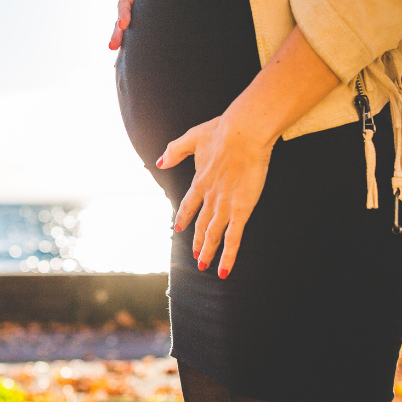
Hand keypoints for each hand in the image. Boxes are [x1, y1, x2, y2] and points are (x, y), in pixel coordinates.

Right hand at [110, 0, 172, 50]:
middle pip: (123, 2)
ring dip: (116, 34)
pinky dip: (122, 49)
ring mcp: (129, 7)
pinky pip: (126, 36)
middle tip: (124, 24)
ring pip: (120, 21)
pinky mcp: (133, 22)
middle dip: (123, 14)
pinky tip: (115, 66)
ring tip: (113, 48)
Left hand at [156, 114, 275, 278]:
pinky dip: (228, 256)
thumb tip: (159, 162)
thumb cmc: (222, 131)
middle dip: (197, 240)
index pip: (188, 205)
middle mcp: (209, 197)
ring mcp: (225, 206)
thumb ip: (174, 150)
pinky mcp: (241, 210)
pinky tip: (223, 270)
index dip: (184, 218)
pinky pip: (233, 238)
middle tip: (195, 254)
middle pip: (201, 224)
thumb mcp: (193, 137)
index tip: (179, 228)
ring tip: (203, 264)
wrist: (243, 133)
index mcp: (199, 181)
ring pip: (213, 236)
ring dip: (208, 251)